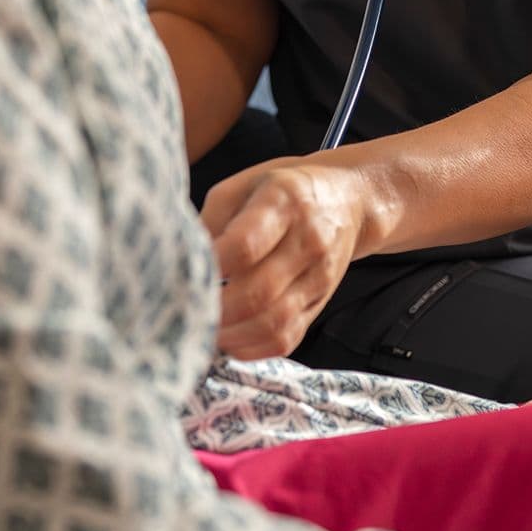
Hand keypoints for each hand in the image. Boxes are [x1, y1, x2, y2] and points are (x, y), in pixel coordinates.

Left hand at [201, 157, 367, 358]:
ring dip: (231, 334)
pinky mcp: (320, 304)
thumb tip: (183, 257)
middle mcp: (308, 241)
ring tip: (204, 327)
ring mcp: (318, 277)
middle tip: (188, 307)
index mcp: (284, 202)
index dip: (211, 265)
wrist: (348, 200)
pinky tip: (229, 338)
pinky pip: (286, 339)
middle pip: (258, 292)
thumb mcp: (245, 183)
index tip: (185, 269)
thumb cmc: (284, 189)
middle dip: (216, 309)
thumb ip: (213, 218)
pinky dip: (252, 347)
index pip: (245, 245)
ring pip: (274, 323)